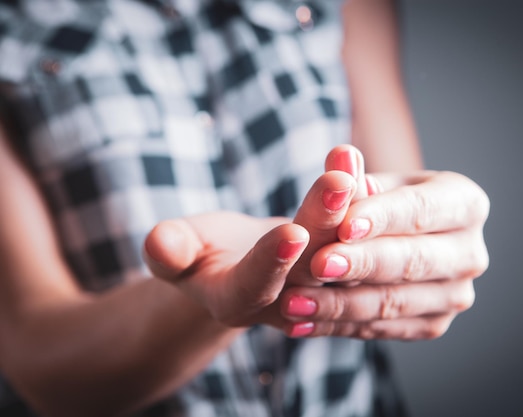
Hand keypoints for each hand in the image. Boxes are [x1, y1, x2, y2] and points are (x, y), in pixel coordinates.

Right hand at [142, 159, 362, 329]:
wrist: (234, 263)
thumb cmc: (196, 254)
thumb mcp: (175, 254)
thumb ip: (169, 251)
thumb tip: (160, 243)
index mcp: (239, 302)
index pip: (257, 285)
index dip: (272, 261)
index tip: (291, 233)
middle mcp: (286, 299)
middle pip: (310, 263)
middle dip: (324, 222)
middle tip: (338, 184)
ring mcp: (317, 282)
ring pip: (340, 243)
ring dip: (349, 201)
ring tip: (348, 160)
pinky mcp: (337, 258)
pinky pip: (350, 227)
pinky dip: (355, 193)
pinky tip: (354, 158)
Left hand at [279, 164, 489, 339]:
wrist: (383, 243)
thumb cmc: (377, 205)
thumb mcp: (367, 186)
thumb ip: (351, 177)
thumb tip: (340, 157)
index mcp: (465, 203)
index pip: (422, 209)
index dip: (383, 218)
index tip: (344, 226)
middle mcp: (470, 252)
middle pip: (413, 261)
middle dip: (362, 264)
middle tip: (318, 265)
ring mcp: (456, 294)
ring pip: (394, 303)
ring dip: (340, 304)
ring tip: (294, 301)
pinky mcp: (433, 324)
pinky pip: (383, 330)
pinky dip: (338, 326)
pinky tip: (302, 322)